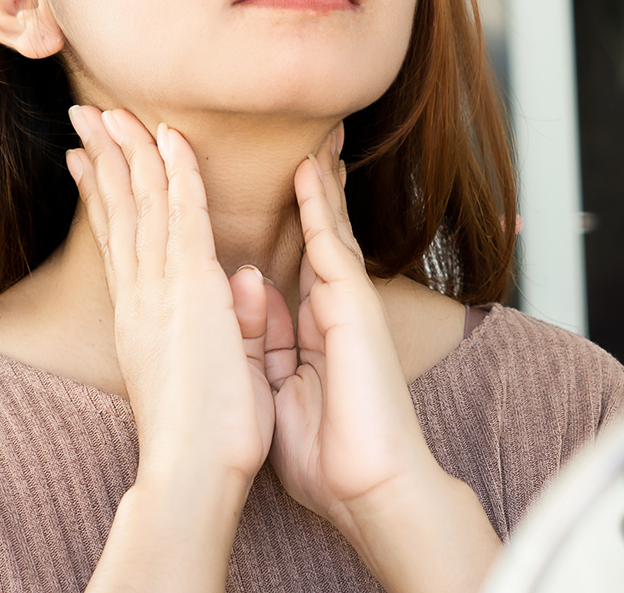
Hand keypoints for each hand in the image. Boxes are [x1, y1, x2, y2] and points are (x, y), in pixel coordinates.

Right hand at [66, 106, 289, 496]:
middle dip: (101, 158)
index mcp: (141, 318)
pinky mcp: (189, 288)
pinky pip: (180, 215)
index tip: (88, 160)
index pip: (119, 242)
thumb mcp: (216, 363)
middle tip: (84, 115)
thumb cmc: (209, 436)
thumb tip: (243, 284)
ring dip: (127, 150)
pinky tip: (168, 137)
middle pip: (117, 211)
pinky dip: (174, 172)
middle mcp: (140, 297)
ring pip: (140, 203)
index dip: (103, 195)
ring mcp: (159, 290)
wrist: (193, 471)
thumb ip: (227, 318)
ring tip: (108, 109)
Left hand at [267, 125, 440, 531]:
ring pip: (327, 226)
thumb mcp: (280, 391)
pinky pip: (332, 244)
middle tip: (305, 138)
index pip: (297, 259)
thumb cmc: (329, 458)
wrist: (372, 489)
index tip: (278, 185)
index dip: (288, 221)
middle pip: (318, 232)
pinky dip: (318, 205)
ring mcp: (346, 303)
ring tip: (312, 133)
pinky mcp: (354, 307)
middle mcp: (332, 308)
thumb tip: (252, 293)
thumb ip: (266, 342)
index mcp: (313, 329)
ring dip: (317, 178)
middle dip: (311, 186)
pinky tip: (310, 170)